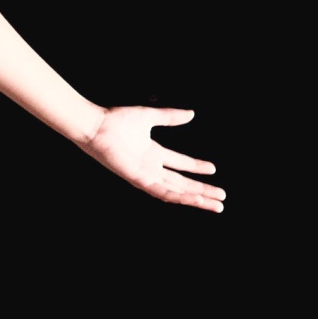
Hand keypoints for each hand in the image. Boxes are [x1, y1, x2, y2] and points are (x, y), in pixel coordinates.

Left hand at [79, 107, 225, 212]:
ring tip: (215, 205)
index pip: (180, 163)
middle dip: (202, 190)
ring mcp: (145, 175)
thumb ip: (170, 116)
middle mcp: (150, 167)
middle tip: (221, 197)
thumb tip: (191, 113)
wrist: (96, 126)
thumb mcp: (150, 117)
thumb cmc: (116, 120)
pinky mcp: (139, 180)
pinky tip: (195, 200)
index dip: (196, 167)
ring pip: (176, 192)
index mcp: (152, 153)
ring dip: (196, 199)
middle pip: (181, 183)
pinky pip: (163, 192)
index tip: (213, 169)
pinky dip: (180, 197)